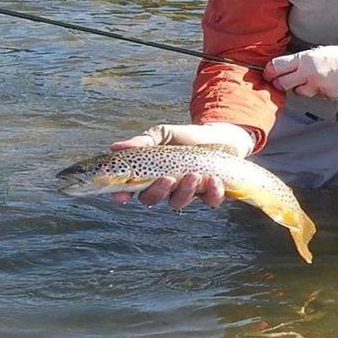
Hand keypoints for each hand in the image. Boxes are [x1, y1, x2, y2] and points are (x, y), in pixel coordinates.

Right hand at [107, 122, 253, 207]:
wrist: (221, 136)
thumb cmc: (187, 137)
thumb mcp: (163, 134)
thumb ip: (143, 142)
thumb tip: (116, 147)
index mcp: (150, 174)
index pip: (130, 189)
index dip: (122, 194)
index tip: (122, 196)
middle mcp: (166, 188)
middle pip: (151, 199)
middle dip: (158, 191)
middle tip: (168, 178)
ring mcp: (187, 194)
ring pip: (178, 202)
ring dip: (185, 191)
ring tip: (194, 174)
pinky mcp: (210, 195)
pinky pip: (209, 202)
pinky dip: (211, 192)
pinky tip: (213, 178)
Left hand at [264, 43, 337, 99]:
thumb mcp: (321, 52)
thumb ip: (304, 61)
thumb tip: (289, 68)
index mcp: (306, 59)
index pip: (278, 66)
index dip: (269, 72)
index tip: (267, 74)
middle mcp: (310, 73)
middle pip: (283, 84)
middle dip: (279, 84)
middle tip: (279, 83)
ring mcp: (318, 86)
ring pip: (300, 92)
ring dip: (302, 88)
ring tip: (314, 81)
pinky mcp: (328, 96)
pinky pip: (317, 95)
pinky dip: (320, 92)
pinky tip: (330, 84)